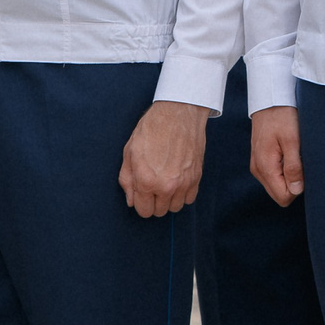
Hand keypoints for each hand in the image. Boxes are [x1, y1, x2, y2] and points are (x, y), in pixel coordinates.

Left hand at [120, 101, 212, 218]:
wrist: (178, 113)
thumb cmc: (152, 129)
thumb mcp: (129, 152)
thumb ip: (127, 180)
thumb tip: (131, 200)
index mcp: (146, 181)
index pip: (144, 211)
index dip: (141, 203)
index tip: (142, 193)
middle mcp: (166, 186)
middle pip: (160, 211)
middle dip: (154, 201)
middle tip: (152, 185)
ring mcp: (184, 182)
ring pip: (175, 207)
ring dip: (169, 199)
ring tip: (165, 182)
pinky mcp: (196, 177)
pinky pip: (189, 199)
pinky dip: (183, 194)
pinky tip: (177, 181)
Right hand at [250, 106, 303, 207]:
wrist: (270, 99)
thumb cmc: (282, 116)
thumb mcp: (292, 140)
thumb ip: (293, 167)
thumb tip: (297, 190)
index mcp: (265, 167)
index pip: (283, 197)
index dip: (298, 188)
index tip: (304, 169)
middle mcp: (258, 170)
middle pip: (280, 194)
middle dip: (294, 184)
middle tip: (301, 161)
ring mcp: (258, 165)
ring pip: (277, 185)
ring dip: (290, 175)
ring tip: (295, 154)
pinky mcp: (261, 160)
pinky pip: (275, 175)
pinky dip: (284, 169)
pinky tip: (289, 153)